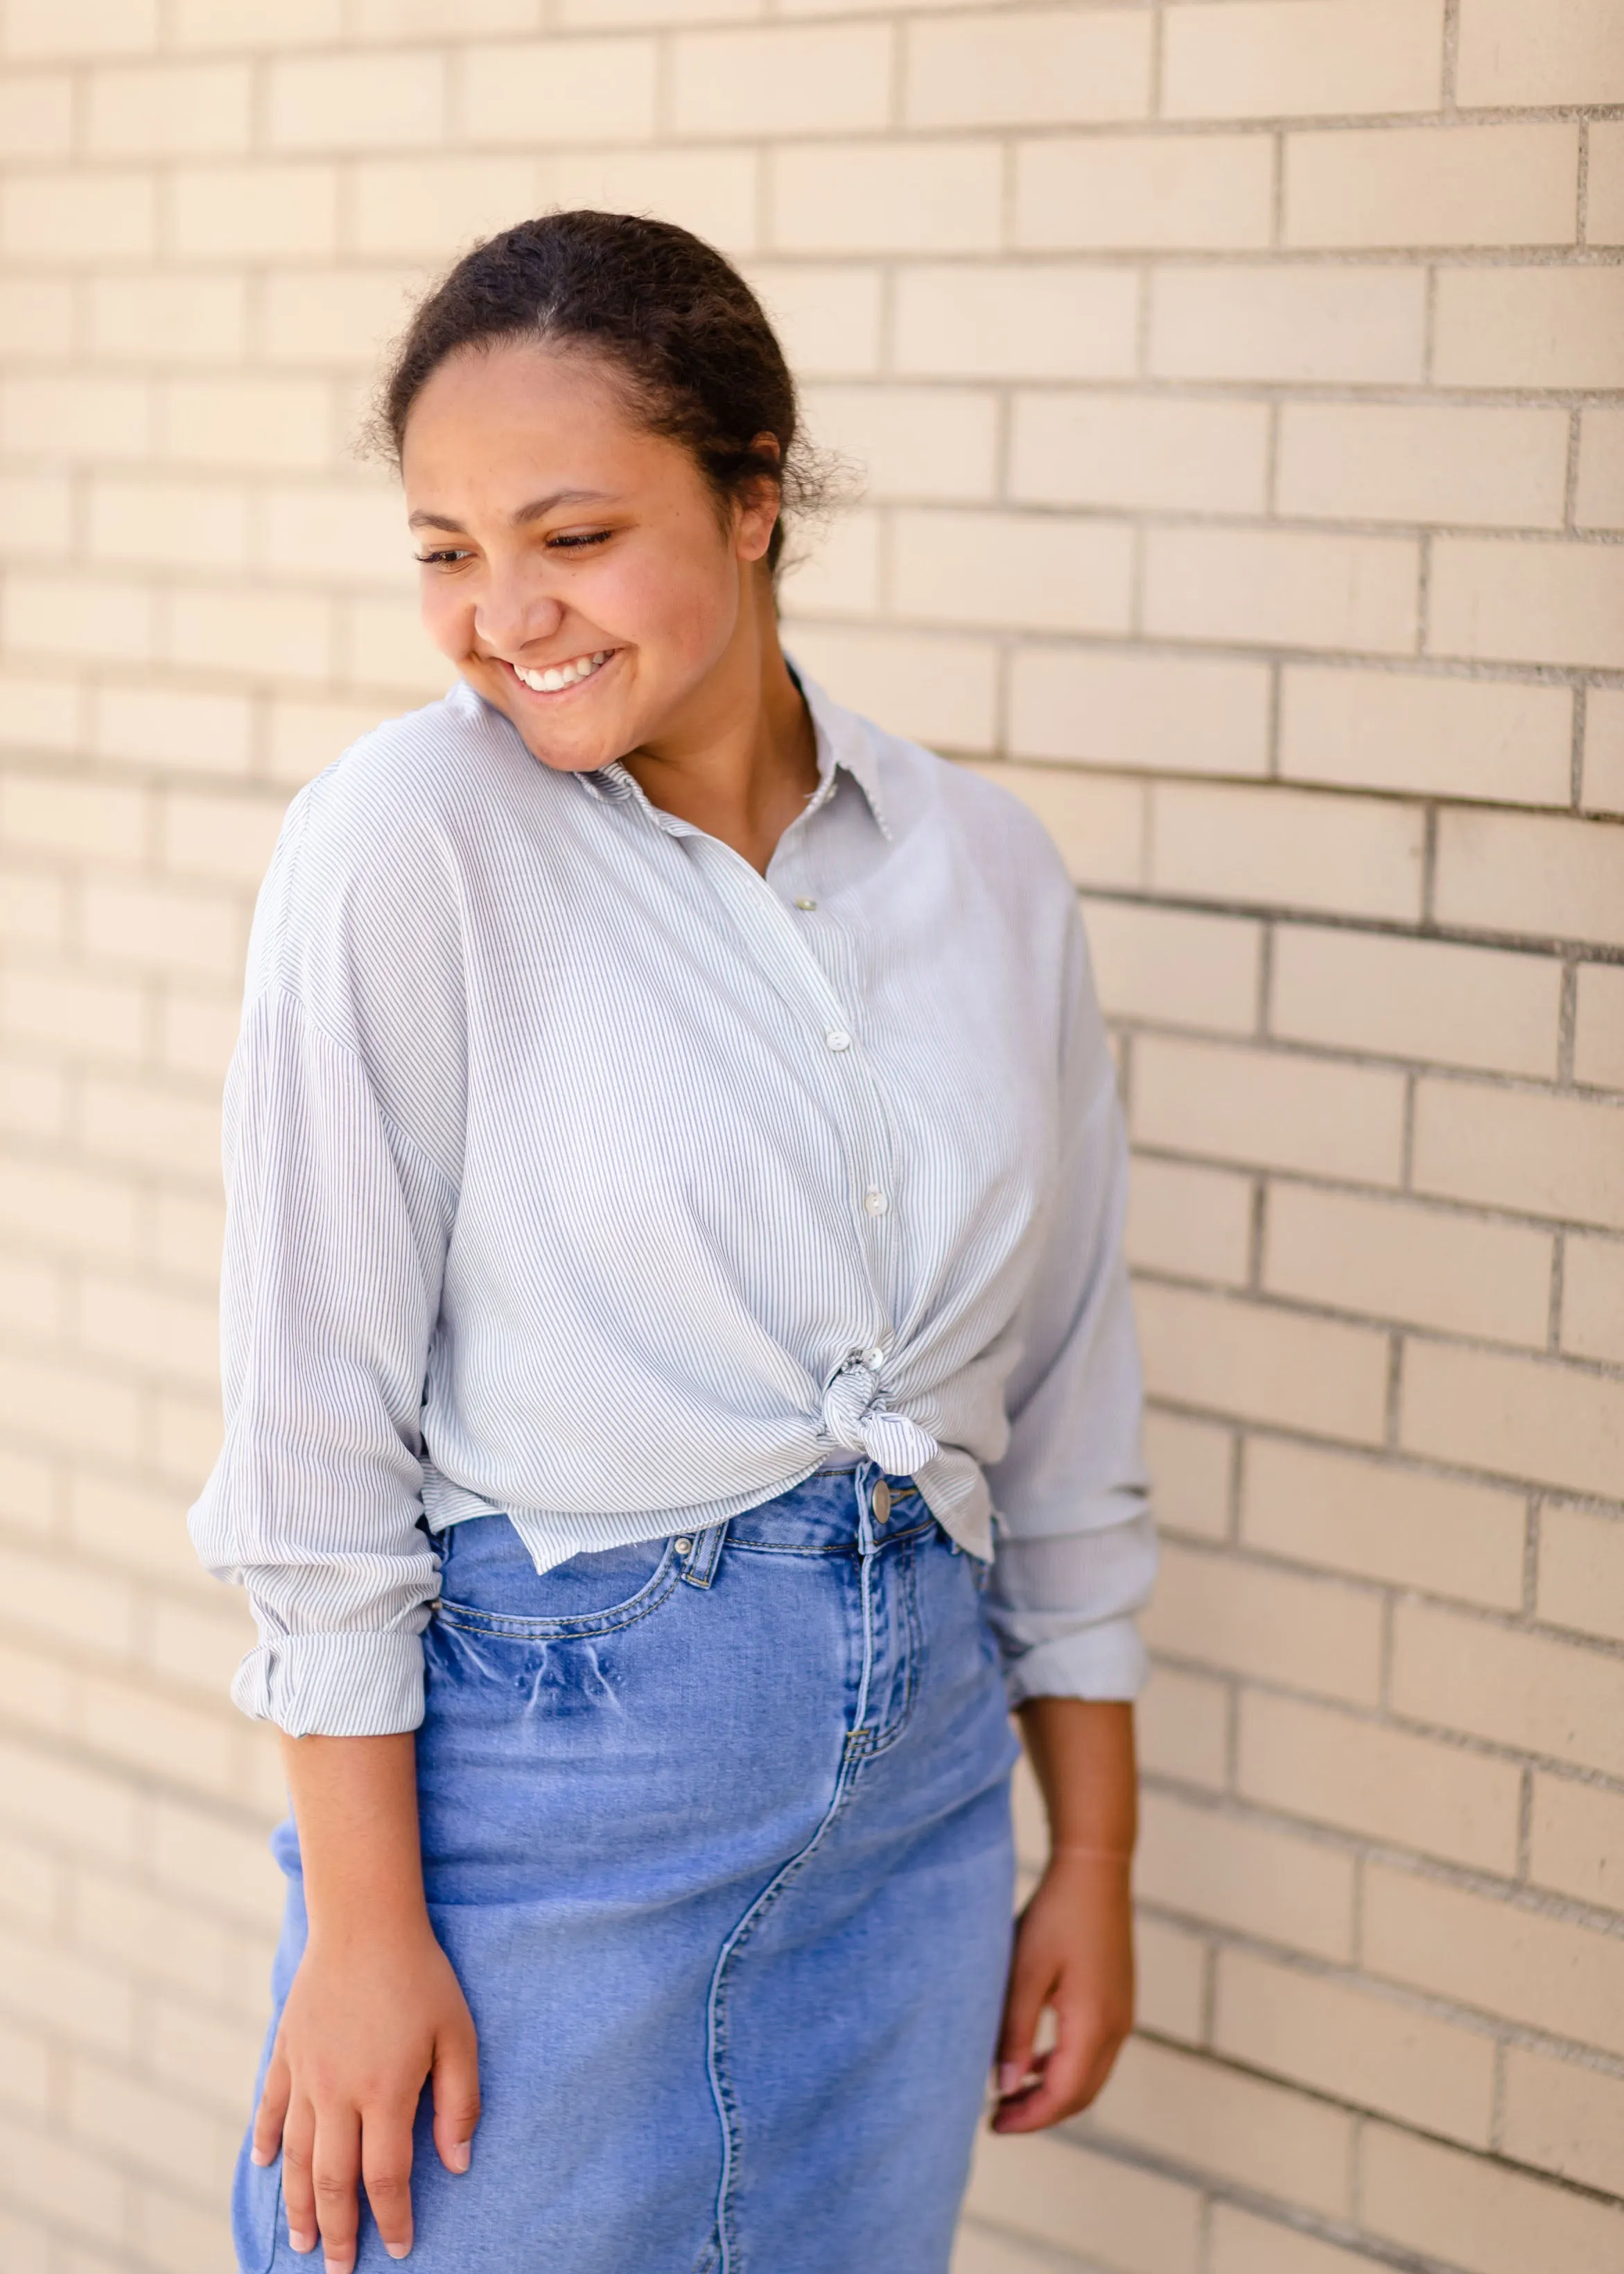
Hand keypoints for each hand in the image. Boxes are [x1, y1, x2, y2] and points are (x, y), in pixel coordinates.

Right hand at [252, 1921, 479, 2268]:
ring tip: (304, 2240)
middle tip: (339, 2270)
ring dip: (299, 2204)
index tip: (400, 2247)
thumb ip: (459, 2102)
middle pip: (333, 2182)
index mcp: (384, 2093)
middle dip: (338, 2232)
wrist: (365, 1919)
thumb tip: (457, 2164)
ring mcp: (305, 2074)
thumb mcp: (458, 2034)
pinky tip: (264, 2166)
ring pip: (296, 2157)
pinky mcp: (287, 2050)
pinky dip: (265, 2140)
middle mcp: (337, 2094)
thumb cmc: (421, 1975)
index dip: (393, 2218)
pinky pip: (270, 2106)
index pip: (385, 2178)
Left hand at [991, 1850, 1133, 2131]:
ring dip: (1053, 2091)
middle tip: (997, 2116)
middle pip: (1081, 2094)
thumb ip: (1016, 2033)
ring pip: (1090, 2076)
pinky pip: (1094, 2052)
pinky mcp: (1118, 2000)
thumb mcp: (1025, 1973)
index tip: (993, 2123)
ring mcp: (1122, 2014)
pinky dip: (1065, 2067)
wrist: (1095, 1869)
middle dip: (1040, 2112)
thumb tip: (1006, 2086)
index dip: (1029, 2117)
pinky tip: (1036, 2060)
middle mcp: (1116, 2027)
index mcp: (1094, 2024)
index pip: (1064, 2095)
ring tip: (1010, 2092)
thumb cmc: (1056, 1915)